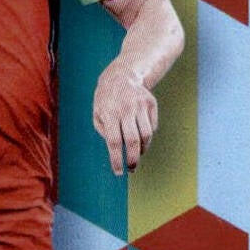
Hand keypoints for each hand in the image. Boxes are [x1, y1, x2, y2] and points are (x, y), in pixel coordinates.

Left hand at [93, 60, 157, 175]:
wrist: (121, 76)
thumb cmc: (106, 101)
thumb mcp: (97, 114)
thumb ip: (105, 133)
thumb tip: (117, 150)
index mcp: (109, 113)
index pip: (114, 142)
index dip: (117, 159)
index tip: (119, 173)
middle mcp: (126, 109)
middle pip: (132, 140)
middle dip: (133, 159)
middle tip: (131, 169)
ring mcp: (140, 105)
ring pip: (146, 135)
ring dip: (142, 149)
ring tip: (136, 153)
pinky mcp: (151, 103)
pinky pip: (152, 126)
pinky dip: (147, 135)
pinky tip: (140, 134)